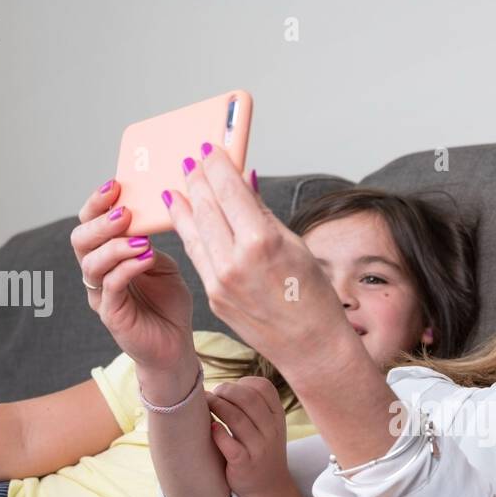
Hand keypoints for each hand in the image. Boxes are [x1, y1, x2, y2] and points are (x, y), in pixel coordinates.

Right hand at [71, 179, 194, 371]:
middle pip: (80, 239)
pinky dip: (127, 267)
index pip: (90, 223)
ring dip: (116, 245)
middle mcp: (97, 273)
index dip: (96, 203)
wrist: (175, 345)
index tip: (115, 185)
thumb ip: (150, 241)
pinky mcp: (110, 313)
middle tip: (125, 212)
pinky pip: (111, 284)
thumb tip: (151, 214)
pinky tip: (147, 257)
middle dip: (101, 222)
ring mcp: (100, 294)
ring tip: (142, 240)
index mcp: (106, 256)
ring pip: (91, 262)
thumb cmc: (169, 305)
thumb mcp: (164, 265)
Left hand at [163, 146, 349, 376]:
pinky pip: (196, 254)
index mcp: (262, 241)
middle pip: (207, 205)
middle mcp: (235, 260)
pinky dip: (189, 231)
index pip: (229, 189)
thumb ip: (263, 214)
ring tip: (182, 183)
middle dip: (199, 178)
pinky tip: (185, 217)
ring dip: (186, 202)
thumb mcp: (296, 246)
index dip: (217, 165)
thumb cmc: (314, 297)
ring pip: (194, 229)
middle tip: (193, 160)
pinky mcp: (213, 297)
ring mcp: (219, 281)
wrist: (311, 347)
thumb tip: (245, 184)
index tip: (211, 149)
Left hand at [205, 377, 300, 496]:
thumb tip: (222, 386)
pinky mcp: (245, 465)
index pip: (263, 388)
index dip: (242, 383)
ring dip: (216, 407)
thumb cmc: (261, 450)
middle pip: (248, 399)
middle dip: (225, 391)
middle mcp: (271, 431)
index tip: (227, 390)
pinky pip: (230, 445)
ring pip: (236, 418)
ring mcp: (259, 448)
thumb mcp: (268, 426)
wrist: (269, 488)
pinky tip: (211, 428)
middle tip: (211, 395)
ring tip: (204, 406)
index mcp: (277, 417)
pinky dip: (217, 433)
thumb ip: (254, 406)